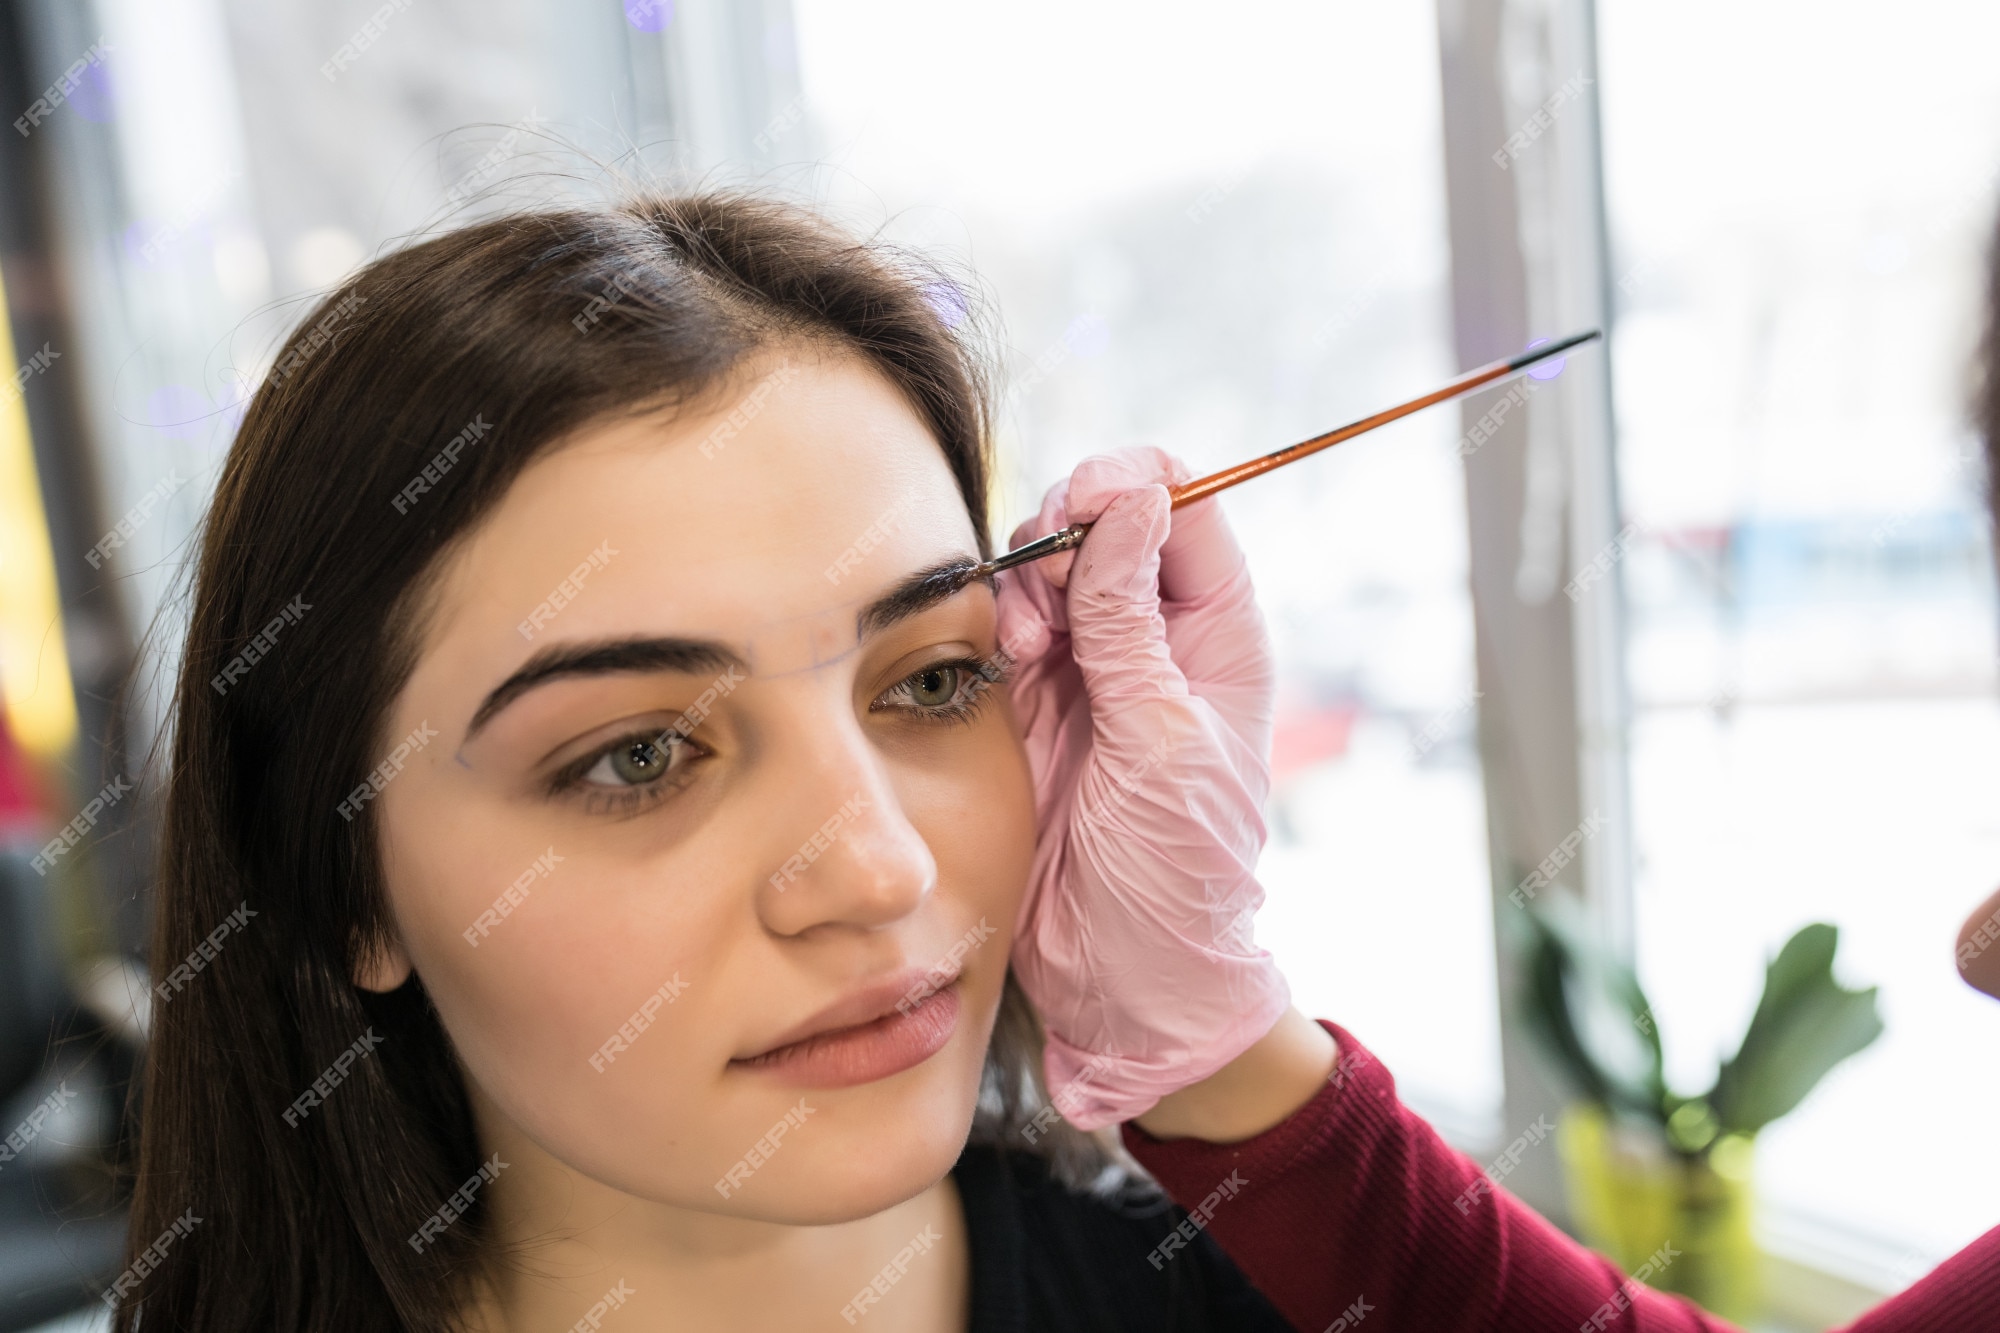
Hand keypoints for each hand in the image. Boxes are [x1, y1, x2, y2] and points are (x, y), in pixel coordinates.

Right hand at [995, 446, 1290, 1129]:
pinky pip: (1008, 625)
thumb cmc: (1177, 874)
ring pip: (1050, 567)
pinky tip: (1009, 656)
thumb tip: (1136, 502)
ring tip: (1031, 642)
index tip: (1088, 501)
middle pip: (1108, 523)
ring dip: (1029, 579)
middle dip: (1068, 530)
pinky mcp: (1035, 704)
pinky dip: (999, 622)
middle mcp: (1159, 639)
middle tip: (1051, 588)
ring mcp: (1094, 669)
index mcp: (1220, 636)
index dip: (1137, 487)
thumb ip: (1131, 623)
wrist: (1126, 978)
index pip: (1188, 510)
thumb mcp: (1161, 741)